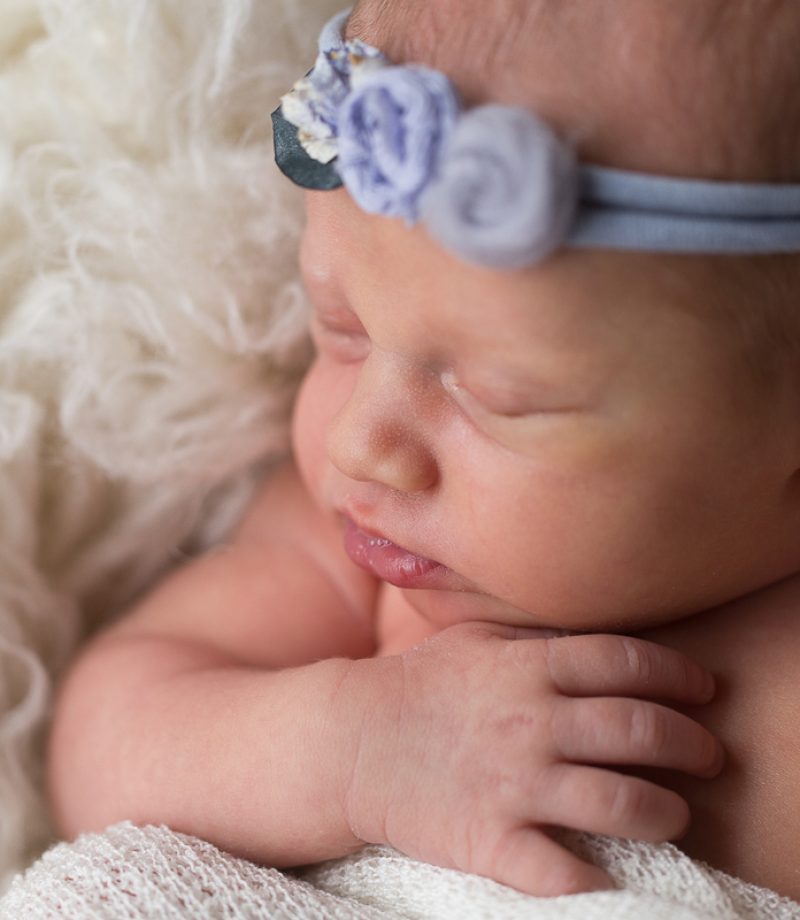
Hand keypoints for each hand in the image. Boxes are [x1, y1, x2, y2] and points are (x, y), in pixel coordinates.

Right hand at [339, 622, 721, 896]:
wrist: (352, 740)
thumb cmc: (420, 683)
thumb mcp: (476, 637)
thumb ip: (538, 634)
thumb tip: (600, 639)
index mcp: (528, 668)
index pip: (627, 662)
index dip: (680, 675)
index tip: (704, 690)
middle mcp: (530, 723)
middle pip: (640, 731)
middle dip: (693, 745)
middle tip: (710, 756)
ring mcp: (513, 784)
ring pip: (621, 804)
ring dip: (665, 812)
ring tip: (675, 813)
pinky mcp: (491, 838)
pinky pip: (562, 872)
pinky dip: (598, 881)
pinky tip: (613, 876)